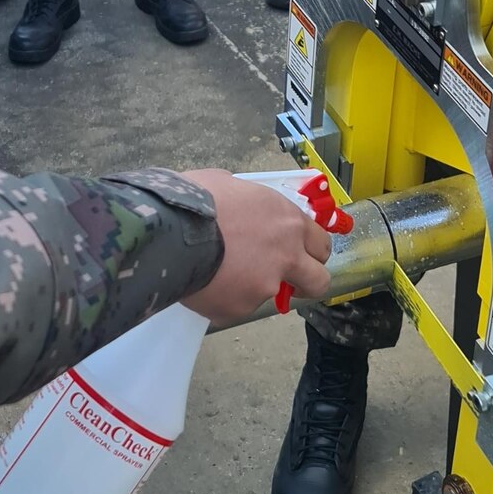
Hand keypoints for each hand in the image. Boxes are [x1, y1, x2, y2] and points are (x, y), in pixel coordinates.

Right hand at [179, 170, 332, 324]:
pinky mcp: (240, 308)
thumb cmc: (197, 198)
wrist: (171, 230)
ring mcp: (265, 286)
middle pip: (318, 280)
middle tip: (286, 280)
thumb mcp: (229, 184)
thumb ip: (247, 201)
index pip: (320, 243)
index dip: (311, 250)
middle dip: (306, 282)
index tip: (300, 253)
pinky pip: (235, 306)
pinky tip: (202, 282)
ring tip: (220, 273)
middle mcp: (286, 256)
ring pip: (270, 294)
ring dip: (252, 287)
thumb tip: (238, 203)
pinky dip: (223, 298)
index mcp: (288, 221)